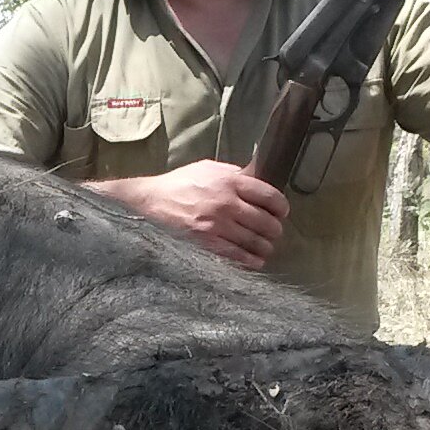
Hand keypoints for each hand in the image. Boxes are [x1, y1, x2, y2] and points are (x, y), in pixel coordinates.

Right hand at [92, 161, 289, 268]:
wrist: (147, 203)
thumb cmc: (178, 184)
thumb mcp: (207, 169)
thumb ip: (234, 174)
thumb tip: (258, 178)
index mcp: (230, 181)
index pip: (270, 196)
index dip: (281, 207)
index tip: (281, 212)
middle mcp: (226, 203)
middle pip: (267, 222)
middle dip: (274, 229)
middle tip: (273, 231)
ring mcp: (216, 226)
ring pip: (256, 242)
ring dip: (265, 247)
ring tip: (264, 247)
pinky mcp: (206, 245)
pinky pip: (238, 257)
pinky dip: (251, 260)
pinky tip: (254, 260)